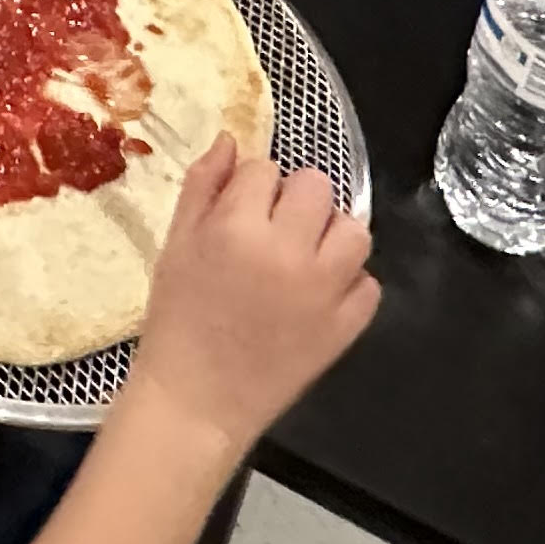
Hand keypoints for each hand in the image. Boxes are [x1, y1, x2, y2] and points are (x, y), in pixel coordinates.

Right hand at [119, 138, 379, 455]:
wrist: (198, 402)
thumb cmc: (177, 320)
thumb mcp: (175, 245)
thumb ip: (202, 186)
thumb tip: (231, 140)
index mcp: (236, 228)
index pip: (263, 169)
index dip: (249, 187)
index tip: (238, 215)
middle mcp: (286, 252)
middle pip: (316, 186)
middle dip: (293, 201)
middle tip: (272, 233)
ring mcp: (323, 291)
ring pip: (354, 230)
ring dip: (330, 236)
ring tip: (305, 257)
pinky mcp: (346, 328)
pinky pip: (369, 284)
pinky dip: (348, 284)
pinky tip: (318, 295)